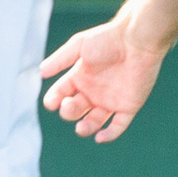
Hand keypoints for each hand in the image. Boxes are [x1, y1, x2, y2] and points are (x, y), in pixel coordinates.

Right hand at [40, 17, 162, 142]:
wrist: (137, 39)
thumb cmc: (108, 39)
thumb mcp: (79, 46)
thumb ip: (60, 59)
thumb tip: (41, 72)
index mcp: (80, 77)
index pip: (61, 94)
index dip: (54, 100)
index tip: (52, 102)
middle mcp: (93, 91)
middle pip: (75, 110)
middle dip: (69, 111)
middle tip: (69, 105)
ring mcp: (111, 100)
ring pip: (94, 122)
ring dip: (85, 128)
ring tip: (81, 128)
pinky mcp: (128, 106)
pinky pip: (118, 126)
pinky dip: (109, 135)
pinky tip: (100, 137)